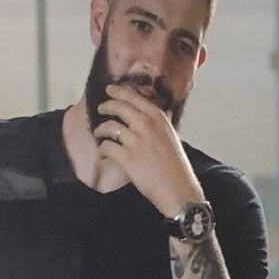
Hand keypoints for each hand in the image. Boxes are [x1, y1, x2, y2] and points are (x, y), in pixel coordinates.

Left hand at [93, 82, 202, 221]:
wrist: (178, 188)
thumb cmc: (177, 165)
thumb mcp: (172, 136)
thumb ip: (160, 123)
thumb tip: (153, 112)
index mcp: (159, 118)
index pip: (134, 97)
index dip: (119, 92)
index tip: (110, 90)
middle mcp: (147, 125)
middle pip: (118, 107)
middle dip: (106, 106)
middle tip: (101, 109)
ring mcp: (136, 140)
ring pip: (108, 126)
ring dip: (100, 130)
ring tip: (99, 134)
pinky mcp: (126, 157)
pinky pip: (106, 146)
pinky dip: (102, 149)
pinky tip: (104, 153)